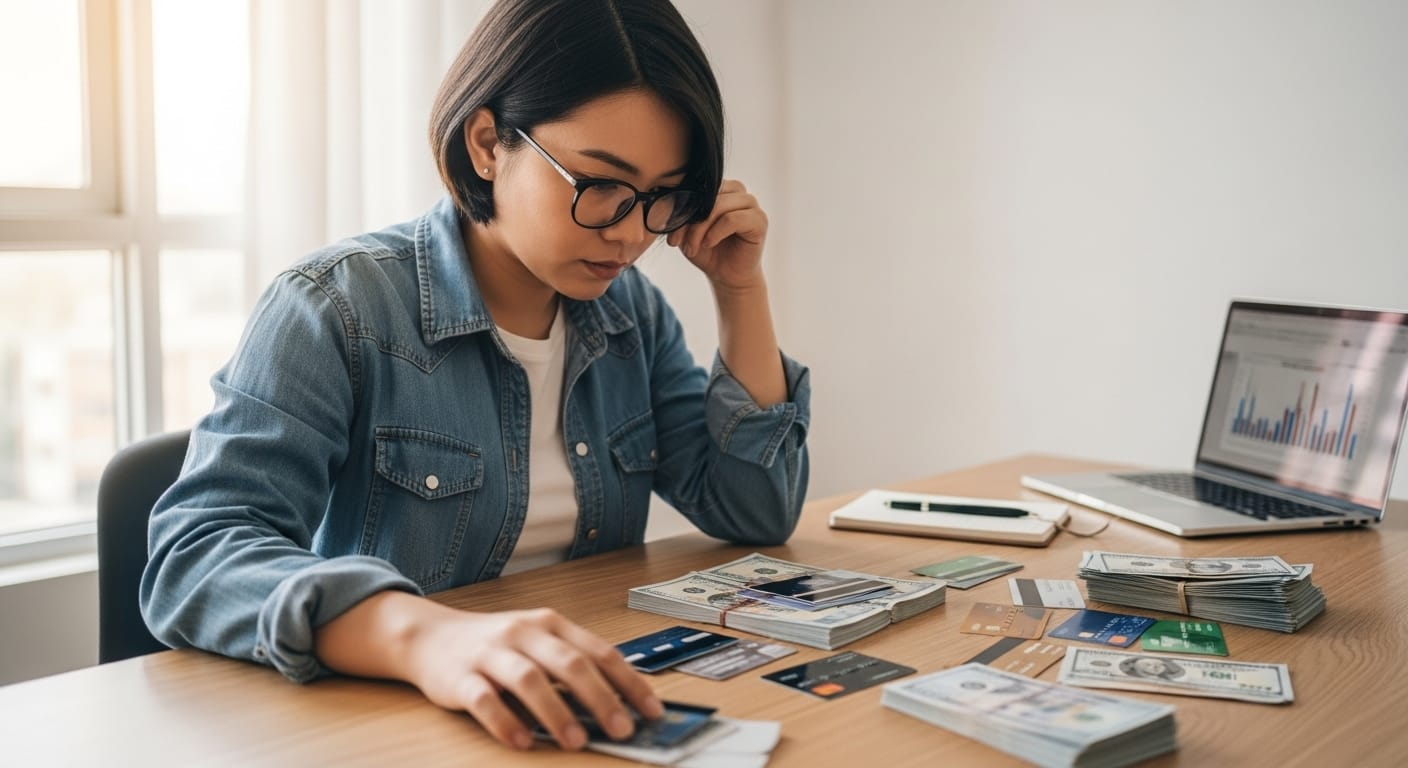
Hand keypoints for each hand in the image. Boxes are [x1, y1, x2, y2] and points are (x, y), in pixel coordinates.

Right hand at [403, 606, 663, 750]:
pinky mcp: (460, 677)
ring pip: (529, 680)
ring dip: (557, 713)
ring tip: (576, 741)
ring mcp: (490, 653)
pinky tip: (522, 741)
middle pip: (569, 664)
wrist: (429, 637)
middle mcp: (522, 633)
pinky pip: (484, 700)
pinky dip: (504, 721)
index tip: (650, 710)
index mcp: (550, 624)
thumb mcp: (537, 643)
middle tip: (621, 729)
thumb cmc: (494, 644)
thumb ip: (571, 665)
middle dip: (601, 699)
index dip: (628, 681)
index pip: (599, 651)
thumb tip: (616, 704)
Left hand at [667, 179, 767, 291]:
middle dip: (688, 220)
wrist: (726, 276)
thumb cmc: (707, 251)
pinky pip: (732, 219)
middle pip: (706, 196)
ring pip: (717, 206)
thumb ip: (678, 214)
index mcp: (721, 188)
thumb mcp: (686, 230)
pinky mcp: (759, 220)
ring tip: (692, 248)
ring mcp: (751, 204)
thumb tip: (663, 203)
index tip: (669, 233)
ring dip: (699, 229)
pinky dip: (716, 232)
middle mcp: (738, 191)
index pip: (696, 188)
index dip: (679, 209)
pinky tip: (708, 244)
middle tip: (678, 243)